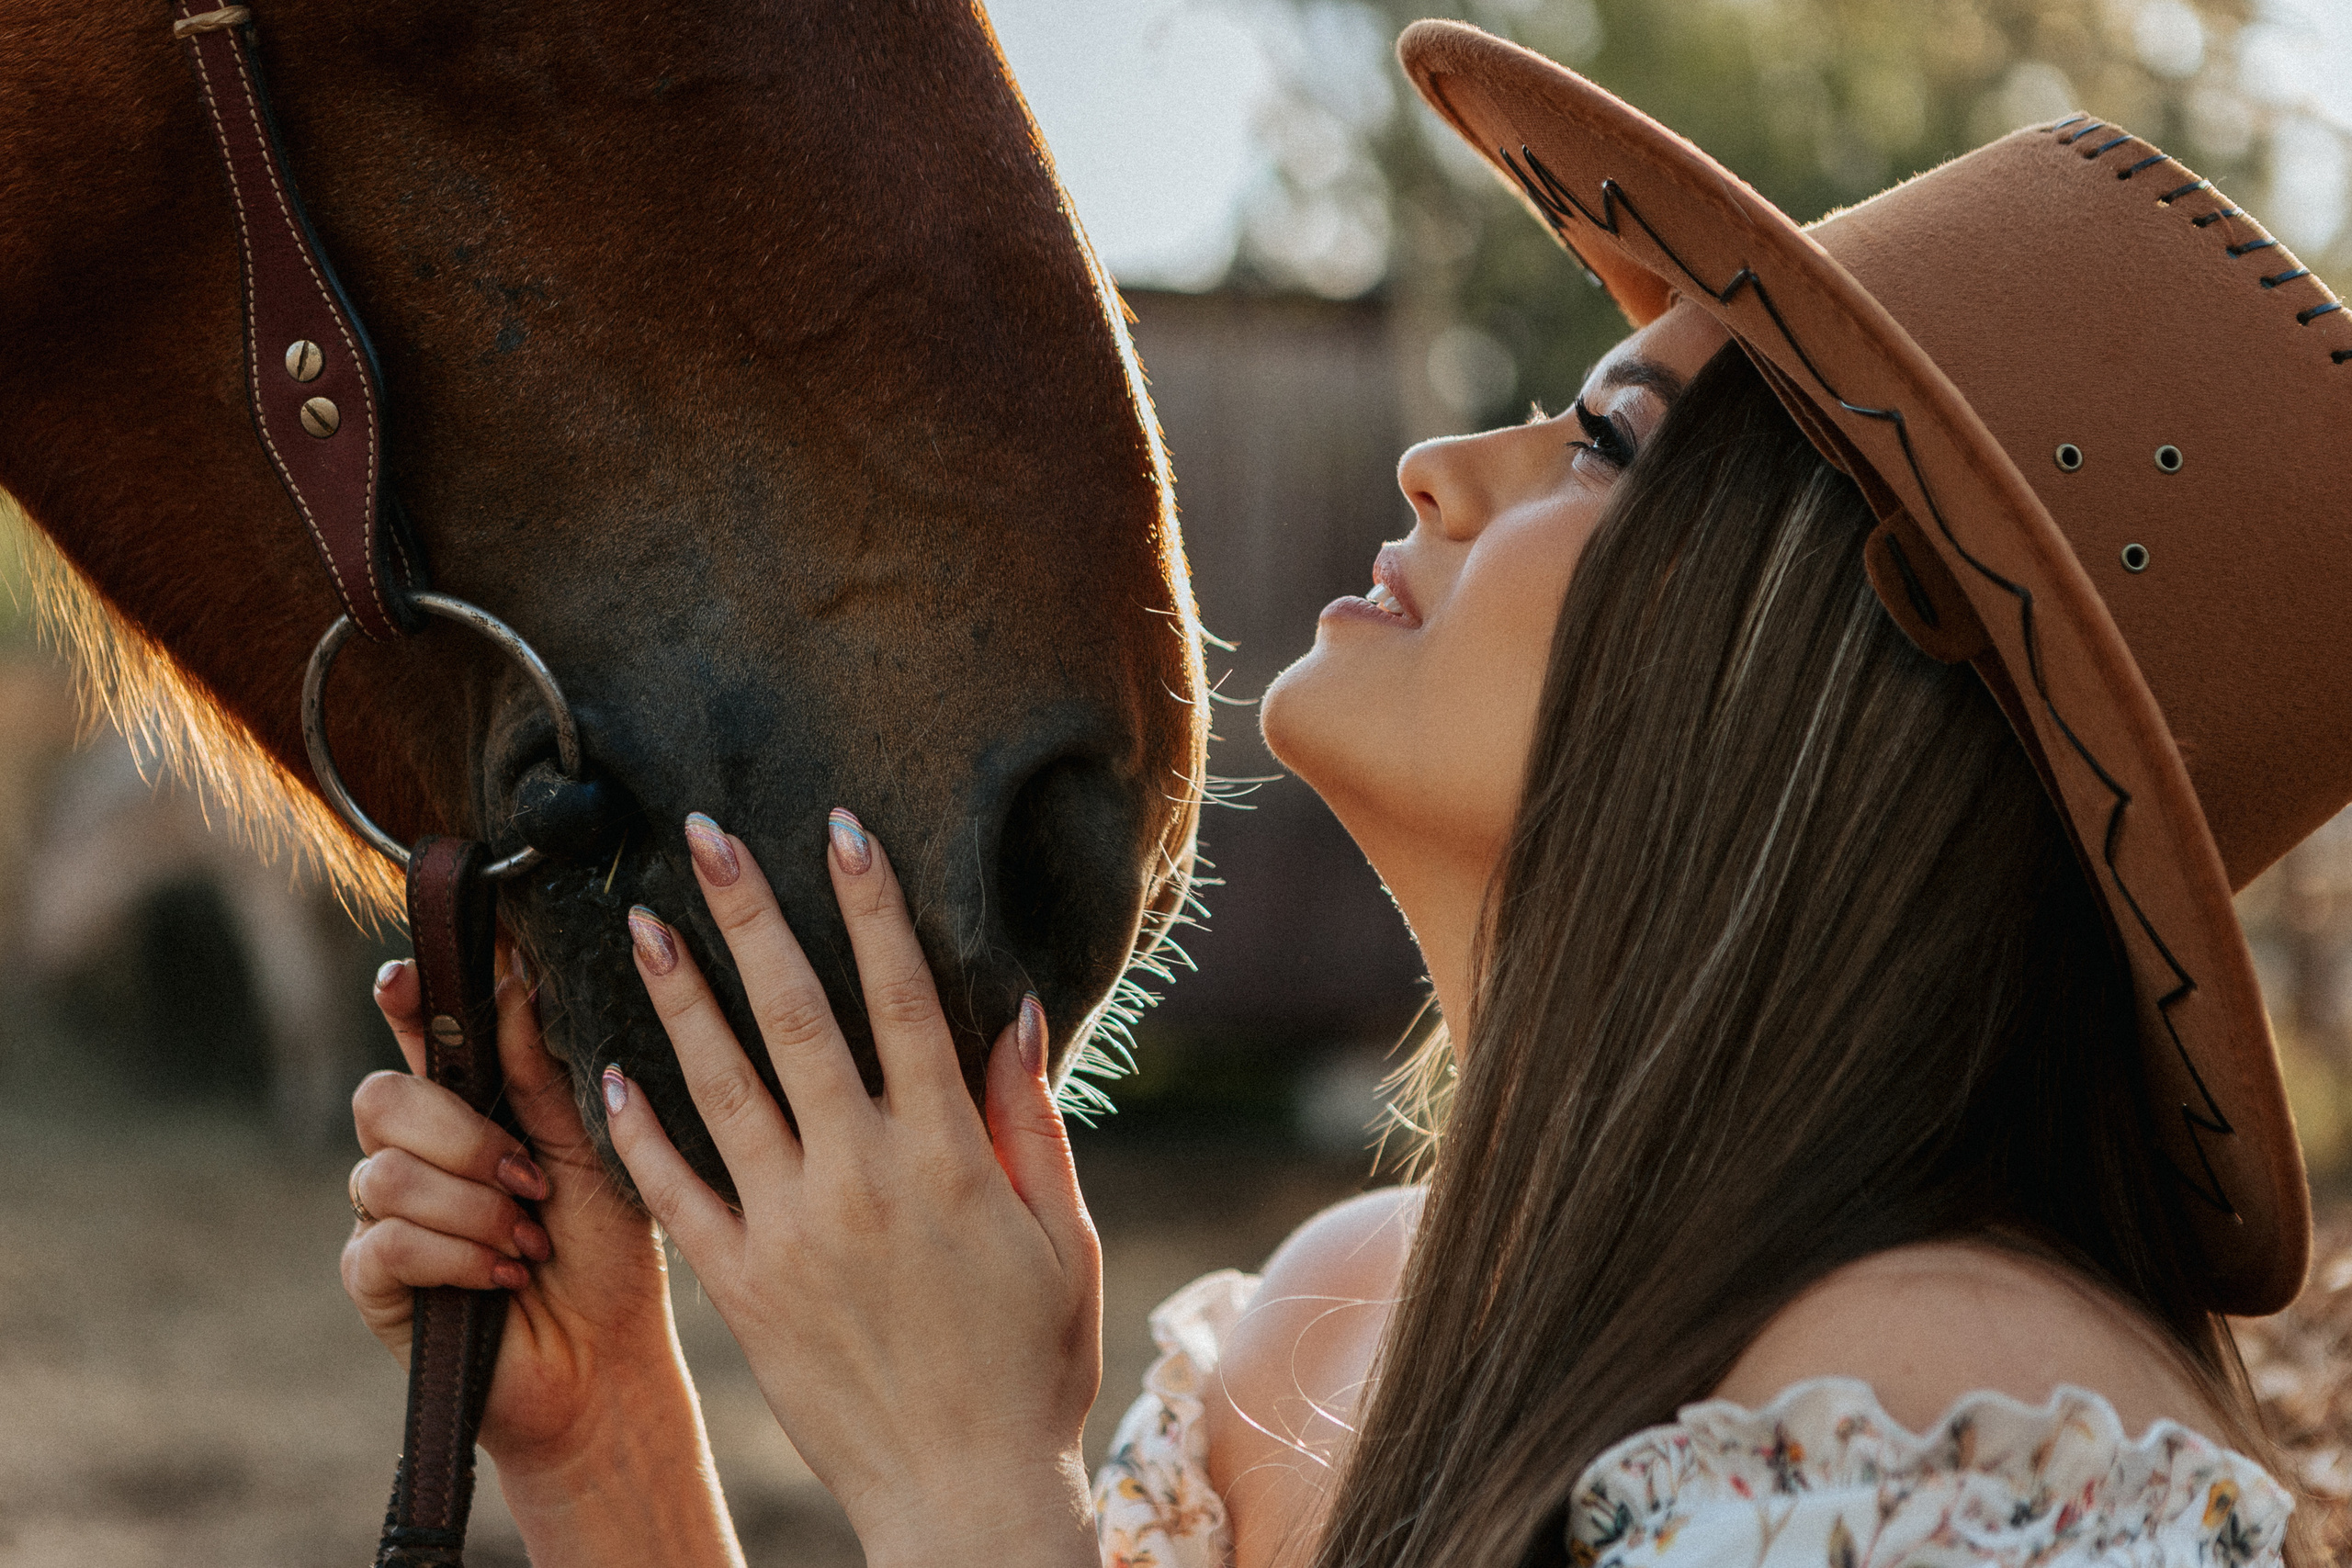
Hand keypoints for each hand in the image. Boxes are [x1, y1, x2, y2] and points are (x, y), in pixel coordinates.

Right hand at [340, 945, 685, 1476]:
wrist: (609, 1361)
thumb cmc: (609, 1252)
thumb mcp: (591, 1150)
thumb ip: (543, 1076)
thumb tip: (515, 985)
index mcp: (471, 1108)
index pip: (419, 1036)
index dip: (404, 1002)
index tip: (404, 979)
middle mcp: (419, 1153)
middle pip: (380, 1097)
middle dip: (460, 1132)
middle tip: (529, 1175)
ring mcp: (388, 1215)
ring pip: (384, 1172)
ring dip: (472, 1207)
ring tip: (530, 1238)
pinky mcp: (375, 1282)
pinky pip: (385, 1241)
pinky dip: (456, 1255)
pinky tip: (504, 1273)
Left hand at [601, 810, 1101, 1567]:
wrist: (965, 1493)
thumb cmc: (1031, 1363)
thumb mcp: (1063, 1237)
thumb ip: (1029, 1120)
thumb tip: (1014, 1010)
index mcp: (948, 1154)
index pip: (904, 999)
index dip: (871, 907)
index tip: (840, 832)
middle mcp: (862, 1176)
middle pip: (797, 1017)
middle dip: (750, 915)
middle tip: (703, 835)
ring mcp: (793, 1232)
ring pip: (723, 1089)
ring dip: (680, 999)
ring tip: (641, 925)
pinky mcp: (743, 1290)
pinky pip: (680, 1197)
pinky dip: (640, 1136)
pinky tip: (608, 1077)